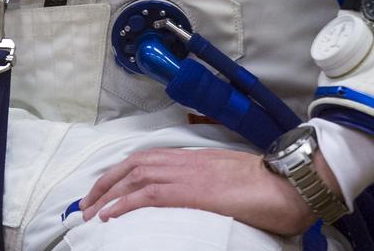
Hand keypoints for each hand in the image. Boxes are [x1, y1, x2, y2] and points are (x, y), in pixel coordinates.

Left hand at [80, 148, 320, 235]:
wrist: (286, 183)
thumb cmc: (267, 184)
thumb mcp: (230, 178)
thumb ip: (209, 182)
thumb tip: (201, 193)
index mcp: (193, 158)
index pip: (146, 158)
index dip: (121, 172)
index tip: (106, 185)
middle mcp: (184, 161)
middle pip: (133, 165)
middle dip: (106, 182)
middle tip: (87, 201)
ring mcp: (185, 174)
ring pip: (134, 177)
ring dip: (107, 193)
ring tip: (90, 211)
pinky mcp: (189, 191)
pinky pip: (147, 195)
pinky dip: (124, 203)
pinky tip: (110, 215)